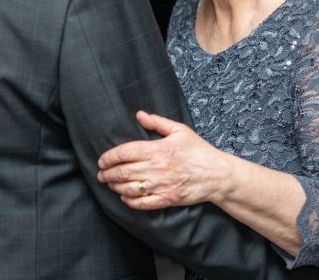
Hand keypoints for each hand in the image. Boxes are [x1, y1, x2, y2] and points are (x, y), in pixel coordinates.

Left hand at [97, 111, 230, 209]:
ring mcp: (161, 185)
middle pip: (123, 172)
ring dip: (115, 187)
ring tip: (110, 184)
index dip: (109, 157)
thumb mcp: (179, 130)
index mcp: (158, 149)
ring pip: (129, 189)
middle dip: (107, 174)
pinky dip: (129, 201)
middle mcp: (157, 168)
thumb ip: (157, 122)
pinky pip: (142, 203)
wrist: (217, 174)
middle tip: (101, 174)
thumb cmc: (198, 150)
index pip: (124, 153)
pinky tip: (125, 197)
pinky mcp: (166, 199)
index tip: (102, 160)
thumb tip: (139, 114)